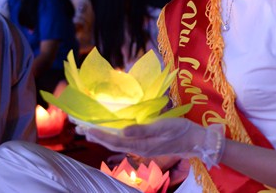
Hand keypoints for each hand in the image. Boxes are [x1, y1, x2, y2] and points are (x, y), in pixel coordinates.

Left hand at [80, 118, 225, 168]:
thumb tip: (123, 131)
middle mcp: (139, 148)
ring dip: (101, 136)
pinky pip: (123, 142)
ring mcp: (142, 148)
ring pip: (116, 143)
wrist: (196, 140)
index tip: (84, 127)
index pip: (114, 139)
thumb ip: (143, 130)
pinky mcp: (146, 145)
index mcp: (141, 144)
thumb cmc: (182, 130)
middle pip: (111, 142)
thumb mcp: (164, 126)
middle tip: (78, 126)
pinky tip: (108, 133)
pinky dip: (111, 136)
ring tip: (87, 130)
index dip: (98, 134)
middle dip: (94, 135)